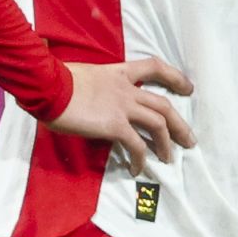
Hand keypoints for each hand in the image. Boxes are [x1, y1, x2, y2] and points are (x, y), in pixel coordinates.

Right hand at [46, 58, 194, 177]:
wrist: (48, 85)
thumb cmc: (54, 79)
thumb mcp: (80, 75)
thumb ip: (92, 84)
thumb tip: (86, 95)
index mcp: (118, 73)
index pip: (154, 67)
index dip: (175, 77)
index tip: (188, 88)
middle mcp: (126, 90)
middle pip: (164, 105)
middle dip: (180, 124)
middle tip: (188, 140)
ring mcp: (123, 108)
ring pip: (158, 125)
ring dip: (166, 144)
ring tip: (168, 159)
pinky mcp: (115, 125)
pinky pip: (135, 145)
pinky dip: (140, 159)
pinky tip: (137, 169)